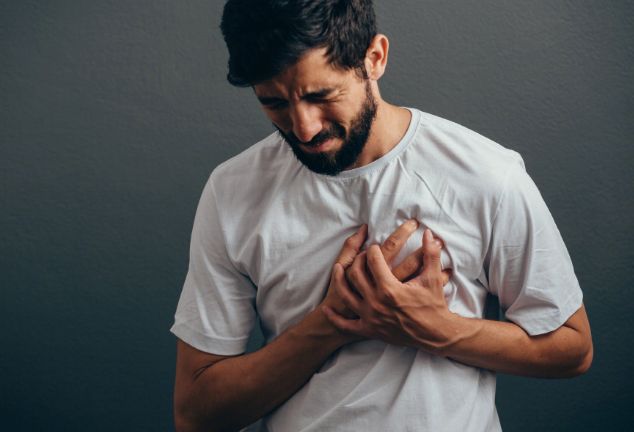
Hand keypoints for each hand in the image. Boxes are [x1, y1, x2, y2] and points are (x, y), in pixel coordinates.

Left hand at [323, 229, 454, 352]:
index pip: (374, 261)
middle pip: (356, 274)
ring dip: (339, 280)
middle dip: (358, 260)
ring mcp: (370, 317)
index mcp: (390, 289)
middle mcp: (376, 302)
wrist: (435, 335)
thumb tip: (429, 233)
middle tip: (362, 255)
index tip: (375, 246)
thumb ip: (431, 254)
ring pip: (346, 295)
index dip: (374, 249)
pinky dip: (335, 317)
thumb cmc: (434, 306)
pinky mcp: (369, 330)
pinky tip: (328, 309)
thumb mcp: (433, 278)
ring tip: (338, 269)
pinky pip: (346, 325)